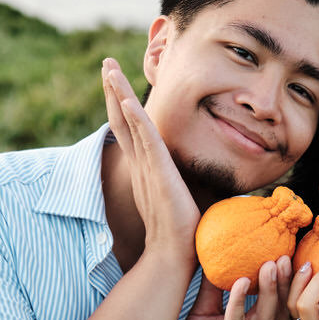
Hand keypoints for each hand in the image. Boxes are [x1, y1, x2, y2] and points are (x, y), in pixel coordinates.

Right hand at [102, 58, 200, 260]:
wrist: (174, 256)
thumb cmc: (183, 234)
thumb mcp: (186, 199)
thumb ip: (190, 185)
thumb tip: (211, 181)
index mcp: (147, 170)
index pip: (131, 131)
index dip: (123, 106)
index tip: (118, 84)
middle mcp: (141, 165)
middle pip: (122, 120)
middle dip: (114, 90)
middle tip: (107, 63)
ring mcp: (147, 168)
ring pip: (129, 122)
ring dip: (119, 93)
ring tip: (109, 67)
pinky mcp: (158, 173)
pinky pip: (146, 139)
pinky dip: (135, 118)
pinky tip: (129, 99)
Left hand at [173, 256, 294, 319]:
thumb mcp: (207, 314)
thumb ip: (213, 289)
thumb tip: (212, 256)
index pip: (281, 298)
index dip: (288, 277)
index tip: (292, 250)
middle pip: (283, 305)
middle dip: (288, 279)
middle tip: (289, 253)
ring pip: (267, 314)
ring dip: (270, 288)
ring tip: (272, 264)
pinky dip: (239, 303)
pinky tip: (240, 283)